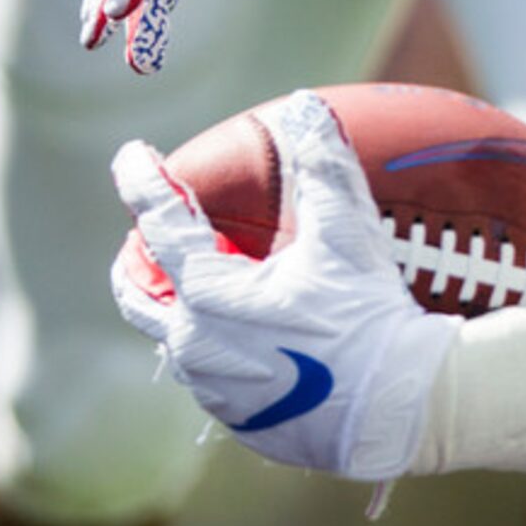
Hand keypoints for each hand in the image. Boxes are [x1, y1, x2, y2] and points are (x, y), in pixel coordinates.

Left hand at [112, 90, 458, 481]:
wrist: (394, 407)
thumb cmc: (368, 315)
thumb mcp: (349, 234)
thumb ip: (323, 166)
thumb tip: (306, 105)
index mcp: (210, 294)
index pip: (161, 224)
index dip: (144, 182)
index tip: (132, 155)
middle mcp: (196, 344)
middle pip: (138, 297)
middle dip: (132, 264)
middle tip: (140, 242)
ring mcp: (213, 389)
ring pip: (179, 341)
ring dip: (182, 310)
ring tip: (206, 291)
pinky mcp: (240, 419)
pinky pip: (215, 378)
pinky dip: (222, 349)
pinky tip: (255, 343)